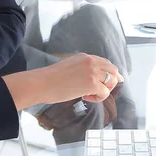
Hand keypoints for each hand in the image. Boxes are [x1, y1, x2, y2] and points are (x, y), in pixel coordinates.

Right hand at [3, 53, 122, 110]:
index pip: (105, 63)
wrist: (41, 83)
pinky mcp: (92, 84)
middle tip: (101, 91)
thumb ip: (82, 69)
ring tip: (89, 95)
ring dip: (103, 91)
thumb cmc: (51, 79)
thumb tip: (93, 80)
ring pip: (111, 82)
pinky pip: (105, 93)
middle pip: (113, 70)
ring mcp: (92, 72)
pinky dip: (98, 98)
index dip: (111, 73)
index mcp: (85, 57)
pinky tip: (85, 97)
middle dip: (111, 82)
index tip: (113, 81)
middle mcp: (91, 62)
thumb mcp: (70, 67)